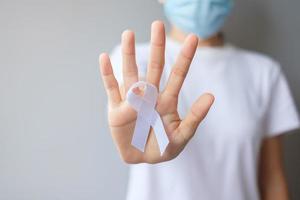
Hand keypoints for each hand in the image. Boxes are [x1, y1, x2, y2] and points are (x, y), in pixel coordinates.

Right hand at [99, 21, 213, 163]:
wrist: (140, 159)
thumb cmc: (162, 148)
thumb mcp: (181, 136)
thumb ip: (195, 118)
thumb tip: (211, 96)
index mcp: (166, 101)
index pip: (177, 75)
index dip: (185, 58)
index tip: (193, 38)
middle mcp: (150, 95)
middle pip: (154, 67)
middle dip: (157, 47)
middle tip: (158, 24)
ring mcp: (132, 100)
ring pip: (130, 73)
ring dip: (129, 54)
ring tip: (128, 33)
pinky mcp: (116, 109)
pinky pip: (111, 88)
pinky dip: (108, 74)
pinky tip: (104, 58)